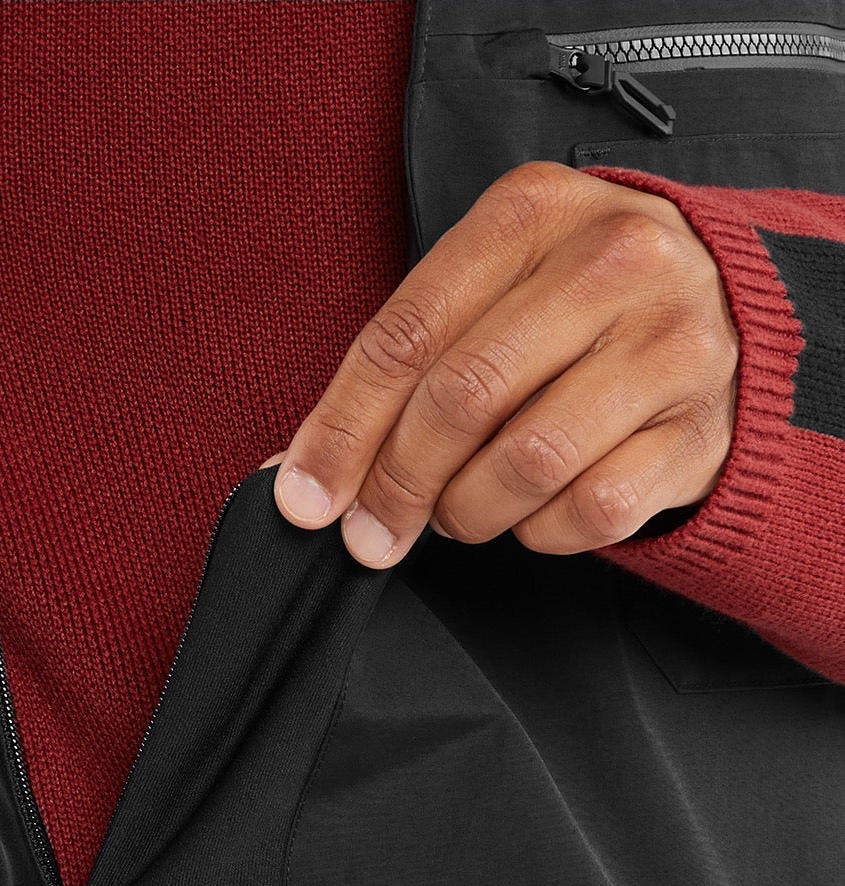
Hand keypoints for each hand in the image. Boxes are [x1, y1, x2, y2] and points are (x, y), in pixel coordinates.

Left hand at [262, 162, 738, 563]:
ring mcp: (670, 345)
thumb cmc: (574, 307)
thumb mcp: (487, 294)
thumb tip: (304, 478)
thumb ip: (401, 369)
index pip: (408, 333)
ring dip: (468, 512)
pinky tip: (532, 513)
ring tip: (458, 511)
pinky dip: (538, 533)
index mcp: (535, 210)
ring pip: (526, 462)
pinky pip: (589, 512)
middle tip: (375, 529)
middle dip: (398, 483)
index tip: (306, 499)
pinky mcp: (700, 429)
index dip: (343, 429)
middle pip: (463, 398)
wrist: (724, 311)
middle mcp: (614, 262)